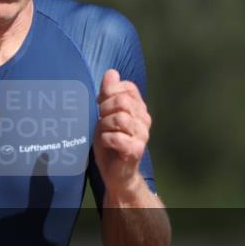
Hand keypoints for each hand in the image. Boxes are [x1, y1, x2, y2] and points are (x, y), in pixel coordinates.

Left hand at [93, 69, 150, 197]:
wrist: (116, 173)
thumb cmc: (110, 142)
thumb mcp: (105, 114)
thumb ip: (108, 94)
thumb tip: (112, 72)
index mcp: (139, 108)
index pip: (128, 87)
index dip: (110, 92)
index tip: (100, 103)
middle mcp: (144, 119)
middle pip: (123, 101)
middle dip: (105, 108)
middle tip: (100, 119)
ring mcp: (142, 135)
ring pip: (120, 118)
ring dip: (105, 125)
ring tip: (104, 133)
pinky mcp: (136, 150)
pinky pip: (117, 137)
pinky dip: (106, 139)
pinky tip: (107, 143)